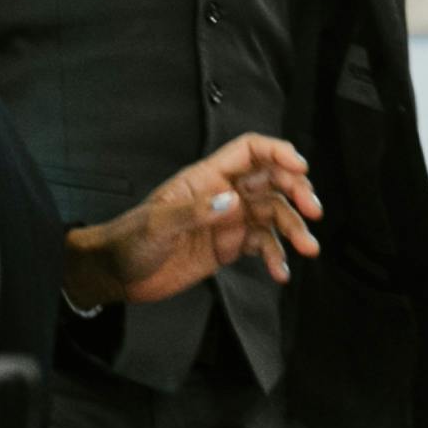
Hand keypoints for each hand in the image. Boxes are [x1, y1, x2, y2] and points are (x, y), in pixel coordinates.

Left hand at [69, 134, 323, 308]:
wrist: (117, 275)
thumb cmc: (129, 240)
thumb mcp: (157, 223)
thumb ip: (194, 211)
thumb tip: (233, 202)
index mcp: (206, 177)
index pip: (250, 151)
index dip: (278, 153)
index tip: (300, 168)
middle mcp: (224, 194)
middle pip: (272, 182)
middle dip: (296, 193)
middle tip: (311, 211)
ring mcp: (229, 221)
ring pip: (273, 216)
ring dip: (293, 229)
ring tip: (307, 248)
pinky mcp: (229, 247)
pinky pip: (262, 246)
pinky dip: (276, 257)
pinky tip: (281, 272)